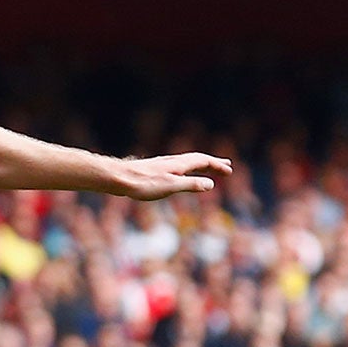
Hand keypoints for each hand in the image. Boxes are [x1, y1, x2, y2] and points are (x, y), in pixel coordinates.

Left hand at [112, 152, 231, 199]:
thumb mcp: (171, 186)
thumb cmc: (143, 184)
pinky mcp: (154, 170)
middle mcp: (172, 161)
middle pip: (197, 160)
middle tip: (226, 164)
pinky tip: (181, 174)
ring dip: (200, 165)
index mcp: (179, 164)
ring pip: (186, 162)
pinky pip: (177, 167)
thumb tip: (211, 184)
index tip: (229, 171)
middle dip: (212, 163)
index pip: (204, 162)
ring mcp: (163, 165)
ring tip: (208, 169)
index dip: (217, 166)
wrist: (118, 178)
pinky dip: (187, 169)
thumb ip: (191, 185)